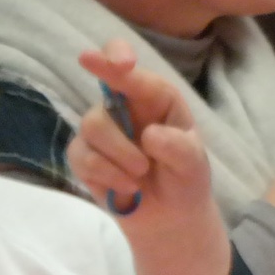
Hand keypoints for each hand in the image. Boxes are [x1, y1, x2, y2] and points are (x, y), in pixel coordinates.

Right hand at [67, 40, 231, 274]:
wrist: (170, 218)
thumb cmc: (185, 178)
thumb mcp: (193, 162)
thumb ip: (178, 146)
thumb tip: (149, 135)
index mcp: (152, 96)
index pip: (125, 66)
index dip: (114, 57)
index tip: (115, 63)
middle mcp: (122, 106)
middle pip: (102, 97)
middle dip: (119, 137)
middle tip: (143, 166)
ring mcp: (99, 129)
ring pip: (91, 127)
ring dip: (119, 159)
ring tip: (140, 178)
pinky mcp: (83, 156)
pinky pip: (81, 157)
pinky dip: (106, 176)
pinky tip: (127, 189)